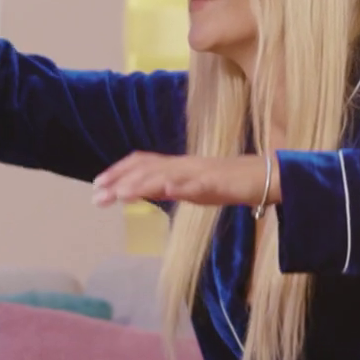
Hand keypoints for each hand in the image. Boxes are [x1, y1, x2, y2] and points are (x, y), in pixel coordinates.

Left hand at [92, 153, 278, 208]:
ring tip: (120, 194)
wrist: (263, 178)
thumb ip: (169, 187)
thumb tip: (145, 190)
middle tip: (96, 196)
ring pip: (167, 174)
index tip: (96, 185)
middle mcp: (184, 165)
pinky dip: (181, 185)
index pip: (142, 163)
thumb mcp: (191, 188)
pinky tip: (167, 189)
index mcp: (177, 166)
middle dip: (119, 181)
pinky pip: (198, 183)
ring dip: (141, 183)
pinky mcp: (217, 182)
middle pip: (147, 168)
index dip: (117, 171)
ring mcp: (200, 172)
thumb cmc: (228, 184)